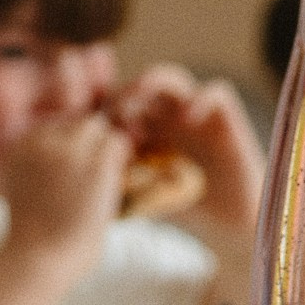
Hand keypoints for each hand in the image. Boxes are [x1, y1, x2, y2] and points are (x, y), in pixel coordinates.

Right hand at [2, 110, 129, 270]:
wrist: (38, 258)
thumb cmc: (35, 236)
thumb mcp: (26, 188)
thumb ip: (44, 165)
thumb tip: (76, 157)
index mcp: (19, 145)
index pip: (58, 125)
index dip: (73, 147)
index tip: (75, 175)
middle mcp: (39, 139)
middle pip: (79, 123)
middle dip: (91, 146)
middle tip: (96, 178)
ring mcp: (67, 148)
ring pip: (101, 129)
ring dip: (107, 153)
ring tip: (105, 183)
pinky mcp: (95, 162)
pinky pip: (120, 143)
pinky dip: (123, 161)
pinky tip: (114, 186)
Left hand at [108, 64, 263, 230]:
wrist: (228, 225)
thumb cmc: (183, 208)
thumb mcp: (140, 193)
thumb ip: (114, 180)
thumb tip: (75, 182)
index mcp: (144, 130)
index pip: (119, 103)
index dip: (104, 108)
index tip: (93, 126)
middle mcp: (168, 118)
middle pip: (141, 85)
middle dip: (123, 92)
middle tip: (113, 109)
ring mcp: (196, 116)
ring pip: (173, 78)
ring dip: (153, 82)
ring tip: (140, 96)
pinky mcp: (227, 120)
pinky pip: (217, 91)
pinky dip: (201, 98)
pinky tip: (187, 118)